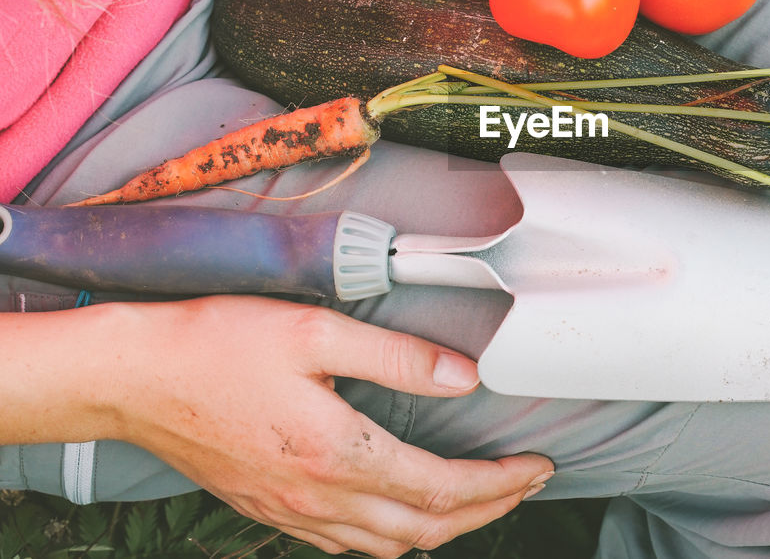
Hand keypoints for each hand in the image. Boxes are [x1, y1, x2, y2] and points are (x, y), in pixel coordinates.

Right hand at [103, 297, 552, 556]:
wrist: (131, 379)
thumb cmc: (216, 346)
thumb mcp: (314, 333)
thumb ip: (396, 357)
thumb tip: (464, 377)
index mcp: (336, 453)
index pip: (441, 486)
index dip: (499, 482)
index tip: (536, 466)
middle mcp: (317, 496)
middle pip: (424, 527)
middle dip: (487, 510)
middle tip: (525, 484)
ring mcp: (290, 511)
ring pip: (387, 546)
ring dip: (444, 528)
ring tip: (479, 500)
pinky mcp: (269, 509)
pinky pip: (345, 544)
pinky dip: (391, 536)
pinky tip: (400, 512)